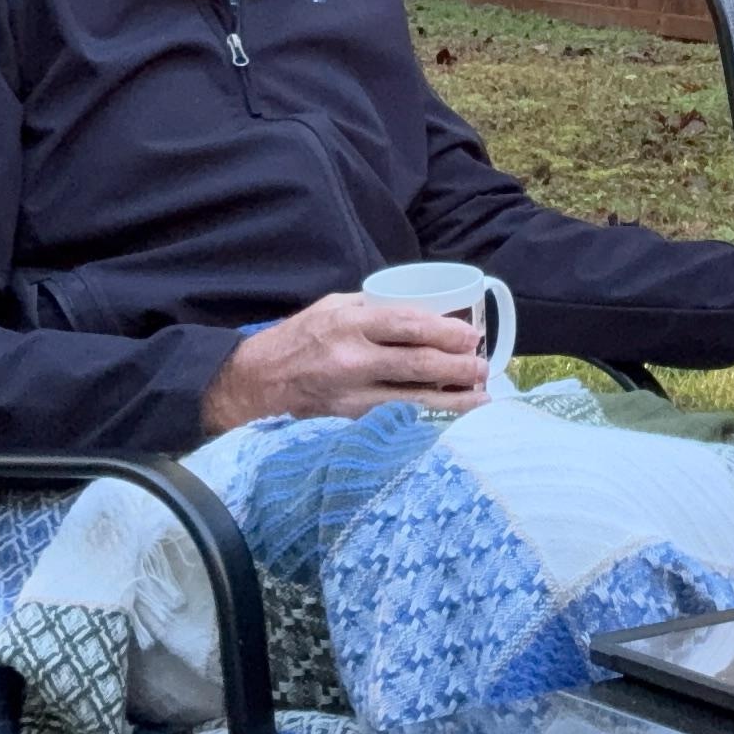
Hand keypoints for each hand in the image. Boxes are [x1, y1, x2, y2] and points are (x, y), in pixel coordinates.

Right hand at [200, 294, 489, 431]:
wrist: (251, 385)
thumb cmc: (296, 341)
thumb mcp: (330, 308)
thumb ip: (372, 308)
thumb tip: (421, 310)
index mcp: (348, 324)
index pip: (408, 325)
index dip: (445, 331)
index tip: (472, 336)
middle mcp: (350, 361)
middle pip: (417, 364)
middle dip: (458, 367)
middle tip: (483, 368)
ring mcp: (349, 398)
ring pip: (412, 401)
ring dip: (452, 401)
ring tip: (481, 400)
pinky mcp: (347, 425)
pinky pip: (394, 423)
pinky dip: (424, 423)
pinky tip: (448, 424)